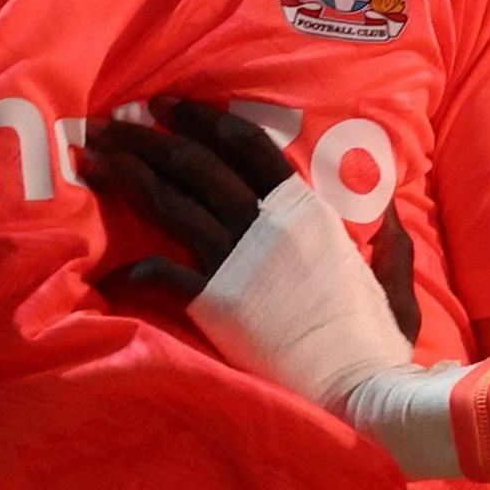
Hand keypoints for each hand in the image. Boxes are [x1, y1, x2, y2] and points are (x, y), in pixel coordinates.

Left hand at [91, 97, 474, 475]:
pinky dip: (134, 265)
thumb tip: (391, 211)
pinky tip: (110, 259)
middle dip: (152, 139)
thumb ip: (390, 241)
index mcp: (307, 210)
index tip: (173, 106)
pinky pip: (163, 273)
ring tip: (95, 156)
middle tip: (118, 121)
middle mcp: (267, 224)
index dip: (206, 121)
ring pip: (171, 204)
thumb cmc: (375, 337)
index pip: (249, 147)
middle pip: (198, 166)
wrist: (356, 384)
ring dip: (129, 176)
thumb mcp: (393, 280)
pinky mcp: (216, 302)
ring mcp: (237, 261)